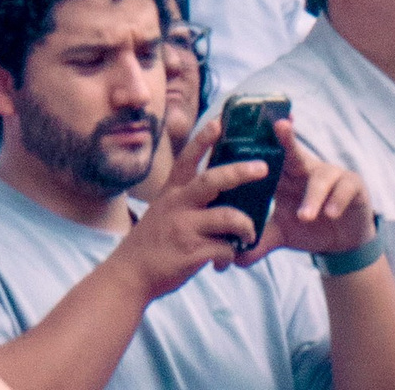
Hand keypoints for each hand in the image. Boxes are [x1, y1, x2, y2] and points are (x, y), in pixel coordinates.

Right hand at [107, 119, 260, 298]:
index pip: (188, 158)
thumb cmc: (151, 241)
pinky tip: (222, 263)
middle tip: (262, 168)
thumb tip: (217, 196)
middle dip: (240, 172)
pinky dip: (230, 255)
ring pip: (229, 216)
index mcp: (171, 191)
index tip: (220, 121)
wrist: (132, 272)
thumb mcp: (163, 210)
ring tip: (250, 234)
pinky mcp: (193, 252)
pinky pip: (226, 249)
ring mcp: (185, 227)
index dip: (204, 139)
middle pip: (213, 180)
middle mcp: (178, 204)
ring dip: (246, 226)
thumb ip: (186, 201)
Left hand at [248, 119, 372, 263]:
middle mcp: (305, 168)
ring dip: (312, 196)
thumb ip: (260, 241)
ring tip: (306, 215)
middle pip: (294, 149)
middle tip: (280, 126)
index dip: (261, 138)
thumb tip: (233, 260)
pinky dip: (336, 200)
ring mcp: (330, 174)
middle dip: (287, 137)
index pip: (270, 154)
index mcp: (284, 174)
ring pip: (319, 177)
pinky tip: (331, 213)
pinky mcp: (352, 185)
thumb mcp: (282, 234)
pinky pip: (344, 187)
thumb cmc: (308, 227)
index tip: (246, 121)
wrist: (343, 243)